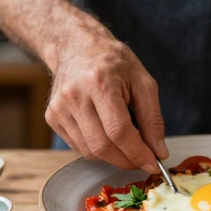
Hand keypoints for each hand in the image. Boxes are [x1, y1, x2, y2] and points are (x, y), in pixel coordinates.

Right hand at [46, 33, 167, 173]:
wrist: (77, 46)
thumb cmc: (113, 61)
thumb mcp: (143, 82)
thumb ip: (153, 119)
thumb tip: (158, 152)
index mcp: (99, 82)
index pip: (119, 131)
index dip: (138, 153)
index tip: (152, 164)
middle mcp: (75, 96)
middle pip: (102, 146)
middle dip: (126, 160)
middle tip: (142, 159)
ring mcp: (59, 108)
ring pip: (89, 151)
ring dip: (113, 156)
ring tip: (126, 143)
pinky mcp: (52, 117)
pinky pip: (78, 147)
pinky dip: (97, 148)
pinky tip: (105, 133)